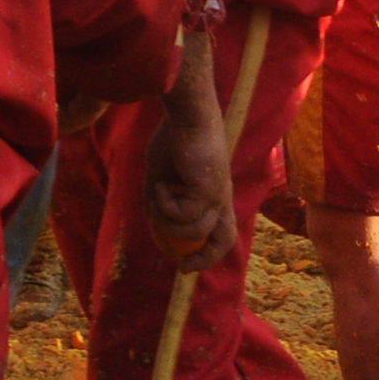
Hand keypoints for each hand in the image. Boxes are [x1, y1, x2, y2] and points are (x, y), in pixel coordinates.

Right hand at [144, 89, 236, 271]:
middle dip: (205, 258)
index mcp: (214, 193)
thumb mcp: (160, 174)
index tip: (184, 264)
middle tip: (182, 266)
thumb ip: (159, 198)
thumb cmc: (174, 138)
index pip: (221, 230)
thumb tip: (153, 223)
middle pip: (225, 239)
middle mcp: (220, 196)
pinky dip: (166, 205)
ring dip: (169, 224)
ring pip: (197, 232)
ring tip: (155, 200)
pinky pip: (184, 214)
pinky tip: (160, 184)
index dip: (207, 252)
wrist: (186, 113)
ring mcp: (216, 193)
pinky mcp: (208, 188)